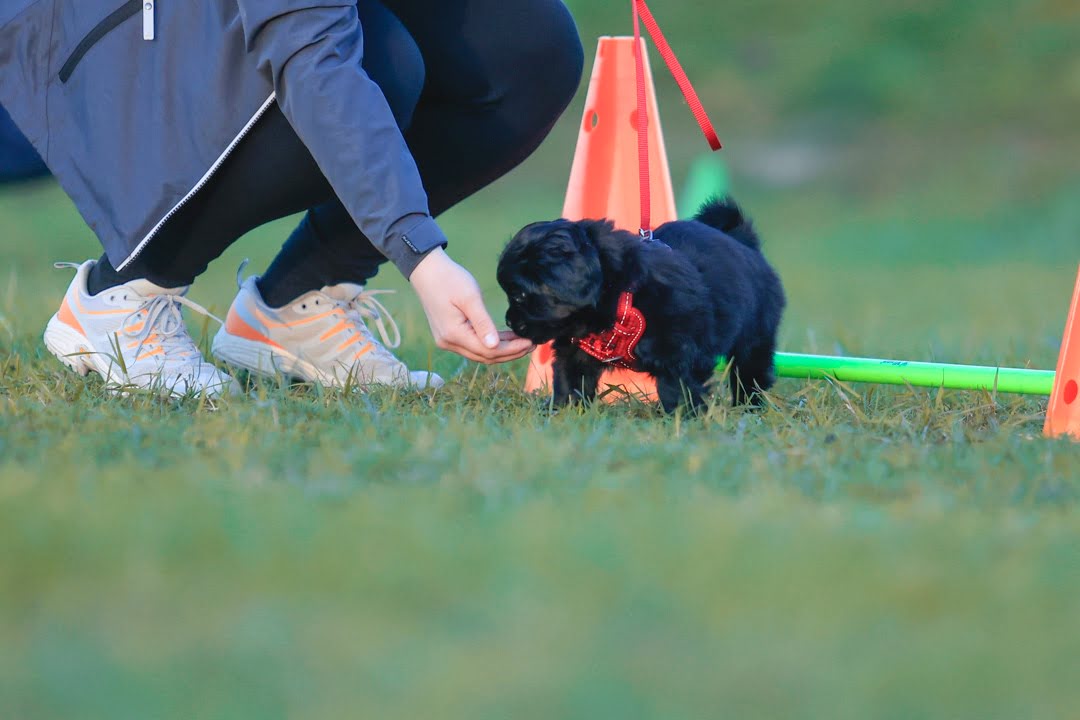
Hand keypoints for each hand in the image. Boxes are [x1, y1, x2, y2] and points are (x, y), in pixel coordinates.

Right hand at [410, 248, 534, 363]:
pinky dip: (490, 344)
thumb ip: (483, 323)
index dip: (511, 350)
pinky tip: (506, 338)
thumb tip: (495, 346)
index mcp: (454, 334)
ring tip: (523, 342)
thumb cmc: (449, 279)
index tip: (530, 342)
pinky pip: (473, 345)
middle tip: (531, 345)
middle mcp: (449, 342)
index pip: (488, 351)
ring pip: (480, 353)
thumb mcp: (470, 298)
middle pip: (485, 357)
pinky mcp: (449, 335)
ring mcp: (447, 340)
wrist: (426, 270)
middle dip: (510, 353)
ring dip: (502, 350)